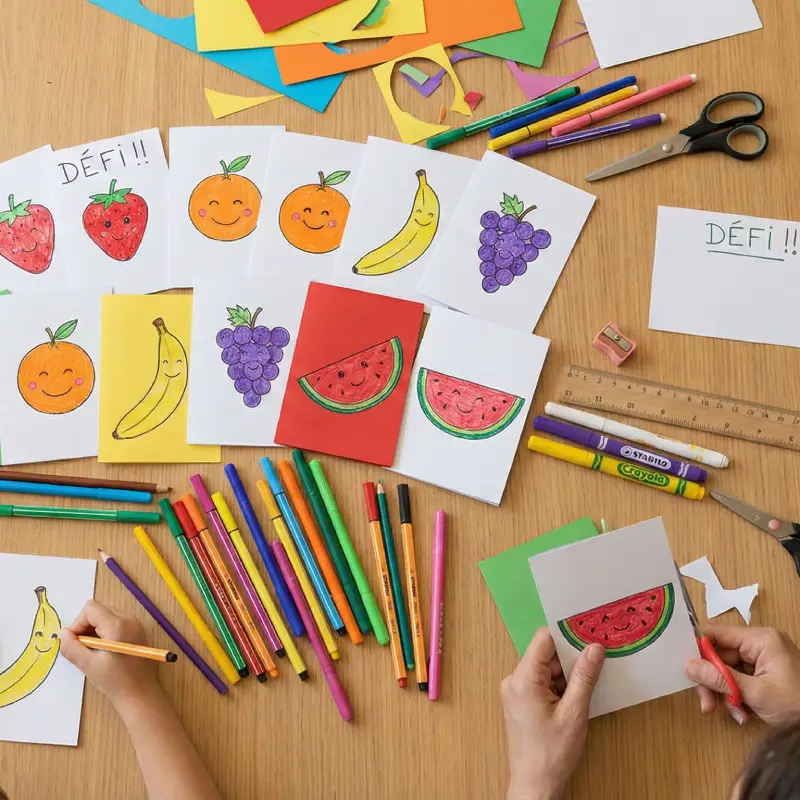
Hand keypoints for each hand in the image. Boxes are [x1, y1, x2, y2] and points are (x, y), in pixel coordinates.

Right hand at [60, 600, 159, 709]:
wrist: (140, 694)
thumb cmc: (115, 681)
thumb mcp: (88, 665)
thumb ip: (72, 647)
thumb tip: (62, 633)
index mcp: (118, 625)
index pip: (91, 608)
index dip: (78, 623)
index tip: (76, 642)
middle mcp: (129, 619)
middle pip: (99, 610)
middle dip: (86, 626)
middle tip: (83, 649)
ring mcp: (135, 624)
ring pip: (106, 616)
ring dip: (95, 630)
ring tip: (94, 652)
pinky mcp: (138, 631)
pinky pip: (116, 622)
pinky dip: (105, 632)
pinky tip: (104, 651)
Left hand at [501, 628, 604, 799]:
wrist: (535, 785)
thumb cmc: (552, 753)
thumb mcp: (574, 713)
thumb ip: (584, 677)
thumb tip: (594, 648)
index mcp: (523, 679)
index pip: (544, 639)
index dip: (566, 635)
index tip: (588, 634)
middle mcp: (514, 680)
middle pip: (546, 654)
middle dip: (570, 659)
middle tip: (596, 661)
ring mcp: (515, 691)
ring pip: (546, 669)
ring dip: (566, 675)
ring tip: (586, 686)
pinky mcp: (520, 701)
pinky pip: (541, 682)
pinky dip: (558, 686)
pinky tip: (574, 698)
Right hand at [686, 625, 799, 727]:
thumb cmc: (796, 704)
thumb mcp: (755, 694)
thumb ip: (719, 679)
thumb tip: (687, 666)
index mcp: (760, 639)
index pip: (716, 633)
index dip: (699, 650)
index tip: (689, 672)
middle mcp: (760, 644)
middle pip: (720, 656)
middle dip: (714, 681)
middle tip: (708, 706)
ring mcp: (764, 659)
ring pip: (729, 670)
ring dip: (727, 694)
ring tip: (737, 715)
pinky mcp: (767, 673)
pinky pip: (741, 679)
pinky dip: (739, 697)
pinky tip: (745, 714)